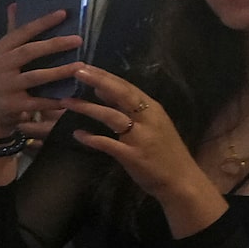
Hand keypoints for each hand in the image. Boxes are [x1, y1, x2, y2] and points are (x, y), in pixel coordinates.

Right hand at [0, 4, 81, 138]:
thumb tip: (15, 5)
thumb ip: (12, 34)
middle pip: (29, 52)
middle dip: (55, 45)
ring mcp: (3, 87)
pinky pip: (38, 102)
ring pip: (36, 77)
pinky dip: (54, 100)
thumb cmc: (0, 82)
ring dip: (60, 72)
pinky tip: (70, 97)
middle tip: (78, 39)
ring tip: (79, 66)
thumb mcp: (1, 58)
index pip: (20, 33)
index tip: (63, 13)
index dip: (42, 23)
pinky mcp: (11, 106)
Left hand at [60, 63, 223, 233]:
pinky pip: (108, 144)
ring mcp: (141, 138)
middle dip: (99, 81)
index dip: (105, 76)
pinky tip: (78, 134)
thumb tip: (101, 90)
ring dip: (89, 108)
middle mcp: (148, 119)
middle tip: (76, 72)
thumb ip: (129, 108)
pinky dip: (92, 138)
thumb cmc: (165, 152)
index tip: (85, 67)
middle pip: (121, 95)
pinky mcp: (133, 156)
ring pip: (112, 117)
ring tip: (66, 102)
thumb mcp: (151, 124)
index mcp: (152, 109)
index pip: (127, 87)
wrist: (182, 181)